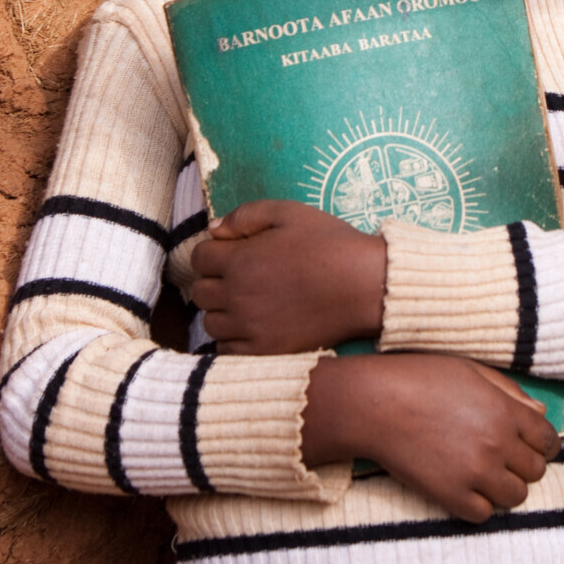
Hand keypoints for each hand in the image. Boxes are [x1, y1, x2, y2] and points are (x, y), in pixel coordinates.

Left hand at [190, 199, 386, 353]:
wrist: (364, 286)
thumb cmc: (330, 244)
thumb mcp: (290, 212)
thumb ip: (246, 215)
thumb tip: (213, 230)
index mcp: (240, 259)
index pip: (198, 257)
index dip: (212, 252)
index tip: (230, 253)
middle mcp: (238, 295)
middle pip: (200, 292)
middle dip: (214, 280)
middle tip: (239, 276)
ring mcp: (250, 326)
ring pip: (210, 322)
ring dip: (221, 310)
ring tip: (246, 301)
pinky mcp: (264, 351)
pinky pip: (227, 349)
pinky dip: (233, 338)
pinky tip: (253, 325)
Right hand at [302, 353, 560, 522]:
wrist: (374, 404)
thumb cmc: (419, 378)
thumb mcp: (470, 370)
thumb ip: (510, 392)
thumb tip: (541, 412)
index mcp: (505, 411)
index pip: (548, 439)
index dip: (543, 443)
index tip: (531, 445)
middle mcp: (497, 444)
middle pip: (536, 471)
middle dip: (523, 464)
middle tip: (503, 457)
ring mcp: (476, 473)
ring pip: (515, 497)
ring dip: (505, 487)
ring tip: (485, 474)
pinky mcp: (451, 496)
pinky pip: (484, 514)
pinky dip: (479, 504)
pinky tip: (465, 487)